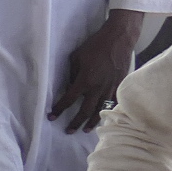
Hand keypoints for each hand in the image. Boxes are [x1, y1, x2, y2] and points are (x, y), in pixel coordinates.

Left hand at [48, 12, 140, 132]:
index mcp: (85, 80)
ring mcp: (110, 88)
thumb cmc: (95, 46)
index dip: (59, 109)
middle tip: (68, 131)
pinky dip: (107, 112)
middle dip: (75, 122)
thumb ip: (72, 74)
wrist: (118, 40)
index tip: (52, 116)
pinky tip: (103, 117)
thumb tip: (70, 86)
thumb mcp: (76, 57)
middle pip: (85, 110)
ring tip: (85, 130)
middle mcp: (97, 88)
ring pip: (100, 110)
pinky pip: (112, 103)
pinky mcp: (119, 85)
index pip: (69, 100)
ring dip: (91, 121)